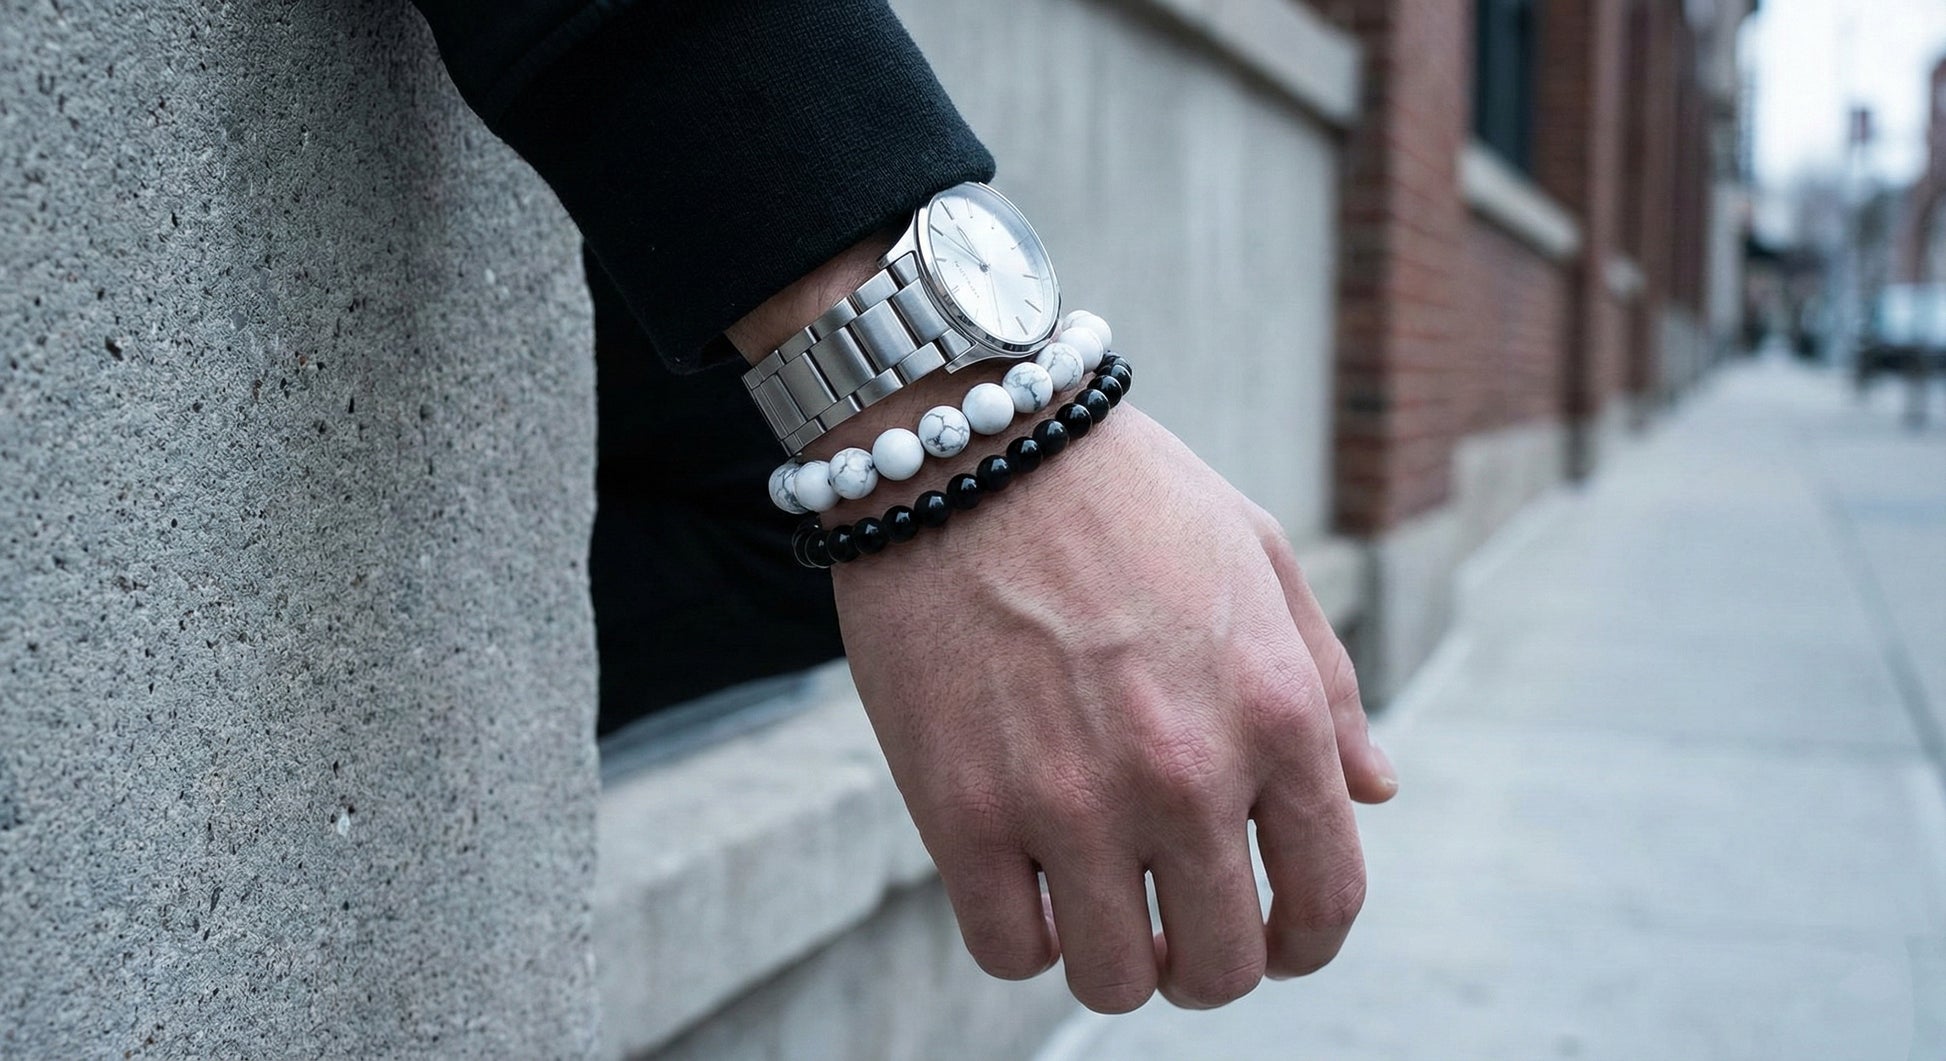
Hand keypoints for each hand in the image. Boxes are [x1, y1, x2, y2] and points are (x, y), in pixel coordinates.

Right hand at [833, 405, 1397, 1011]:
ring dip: (1113, 964)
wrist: (967, 440)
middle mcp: (1187, 774)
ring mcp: (1070, 800)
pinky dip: (1023, 938)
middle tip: (1172, 934)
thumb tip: (1375, 793)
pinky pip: (1009, 950)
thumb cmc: (1122, 492)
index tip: (1270, 939)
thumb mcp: (1260, 557)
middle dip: (1206, 966)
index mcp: (1276, 714)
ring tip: (1095, 915)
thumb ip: (1328, 687)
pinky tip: (1021, 887)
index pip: (1325, 901)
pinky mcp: (961, 811)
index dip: (1303, 944)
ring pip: (1113, 981)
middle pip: (1220, 967)